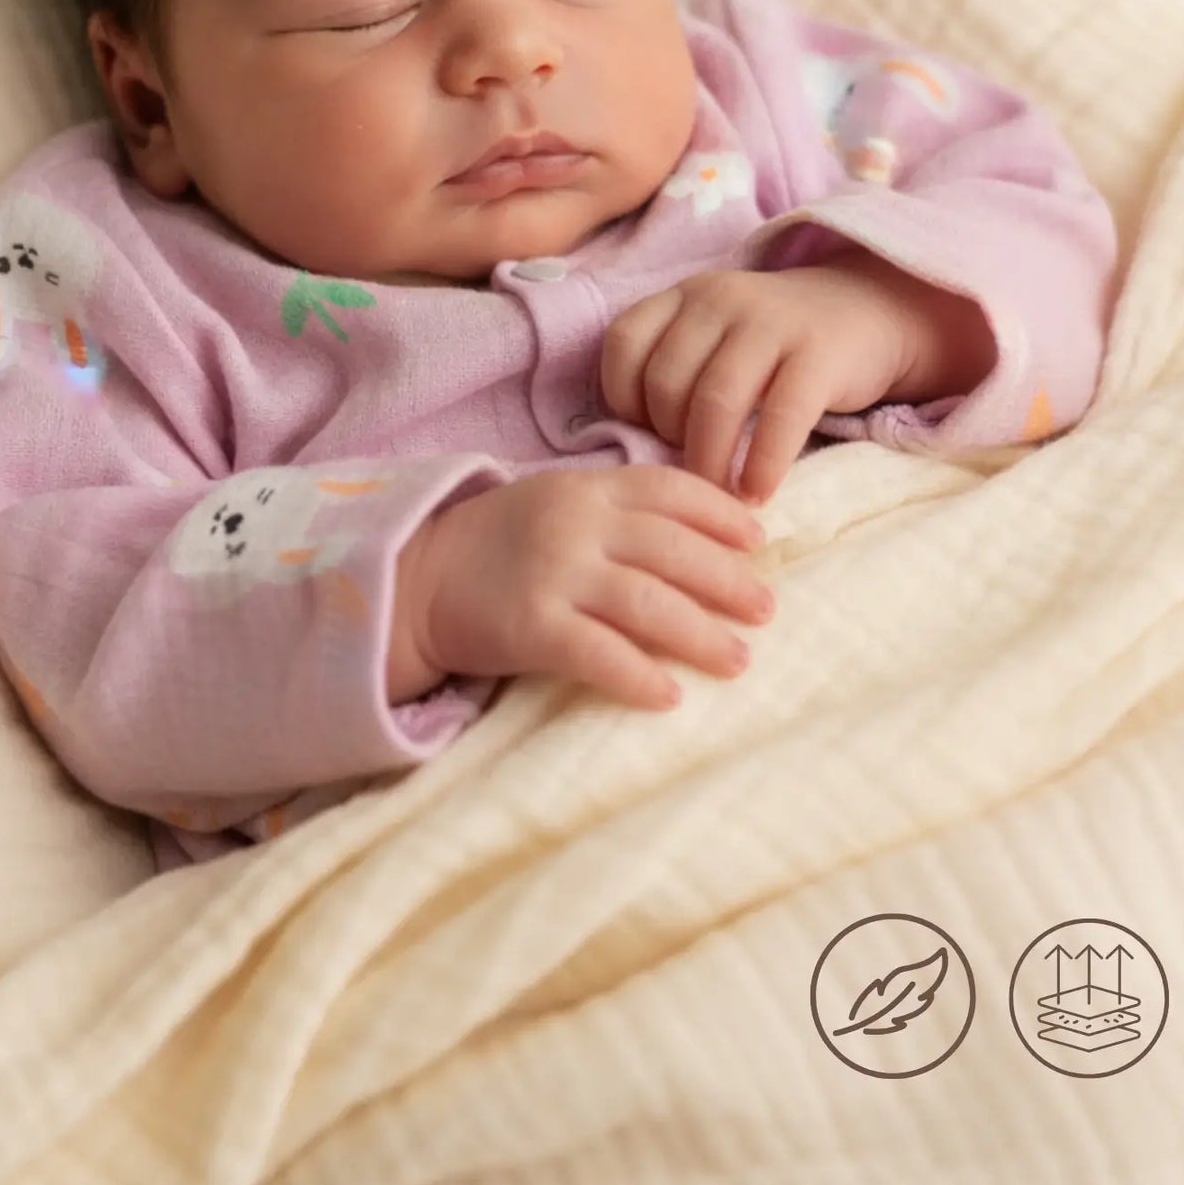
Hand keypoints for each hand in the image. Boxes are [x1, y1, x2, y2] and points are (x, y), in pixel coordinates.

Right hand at [392, 465, 775, 712]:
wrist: (416, 578)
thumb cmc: (499, 543)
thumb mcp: (558, 502)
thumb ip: (618, 510)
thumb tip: (703, 534)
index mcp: (587, 488)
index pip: (671, 488)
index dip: (722, 513)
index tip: (759, 539)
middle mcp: (576, 525)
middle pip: (672, 549)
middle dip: (728, 580)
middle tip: (767, 609)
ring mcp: (553, 574)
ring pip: (648, 603)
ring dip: (702, 633)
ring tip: (738, 658)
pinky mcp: (530, 626)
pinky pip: (599, 654)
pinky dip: (640, 676)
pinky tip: (670, 696)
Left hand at [598, 259, 929, 503]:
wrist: (866, 312)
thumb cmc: (773, 345)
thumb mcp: (715, 337)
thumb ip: (675, 370)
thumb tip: (634, 448)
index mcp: (685, 296)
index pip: (624, 343)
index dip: (623, 397)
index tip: (645, 433)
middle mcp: (720, 299)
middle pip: (666, 381)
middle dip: (668, 440)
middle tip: (688, 471)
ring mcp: (770, 321)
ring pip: (715, 400)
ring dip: (708, 462)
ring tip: (716, 497)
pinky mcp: (819, 352)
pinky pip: (781, 415)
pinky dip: (763, 462)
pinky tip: (757, 493)